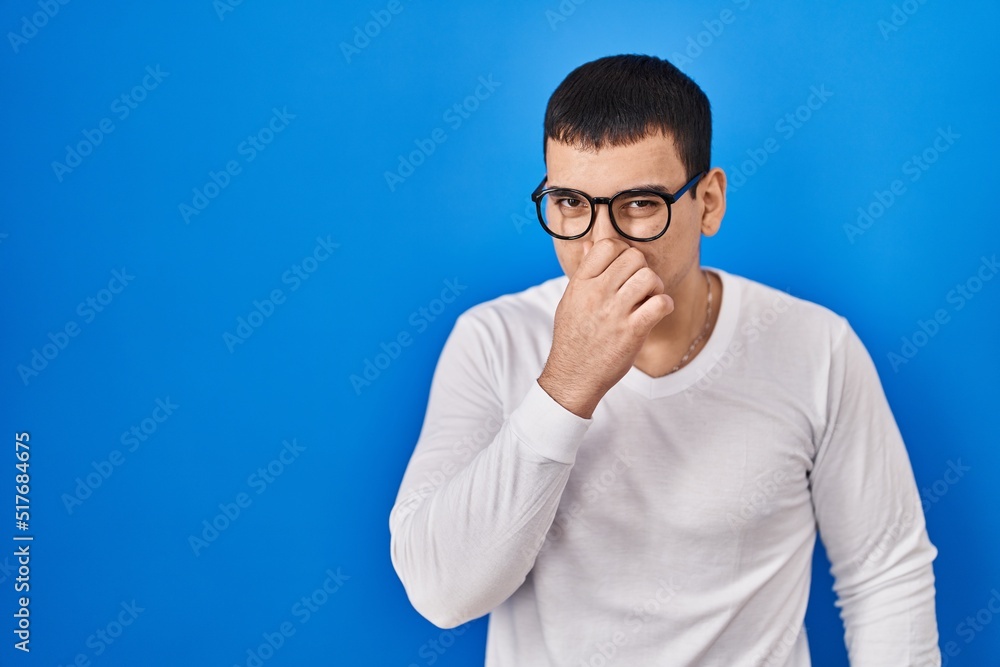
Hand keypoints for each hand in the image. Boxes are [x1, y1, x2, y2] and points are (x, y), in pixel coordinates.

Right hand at [538, 238, 673, 417]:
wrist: (574, 375)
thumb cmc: (573, 338)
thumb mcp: (570, 300)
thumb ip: (584, 272)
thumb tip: (591, 245)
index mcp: (581, 283)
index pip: (608, 245)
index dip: (622, 252)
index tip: (624, 269)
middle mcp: (597, 293)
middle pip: (634, 257)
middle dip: (642, 269)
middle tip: (640, 287)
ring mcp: (615, 312)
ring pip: (649, 277)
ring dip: (655, 286)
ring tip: (648, 300)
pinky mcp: (633, 331)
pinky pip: (661, 303)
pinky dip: (665, 305)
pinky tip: (657, 312)